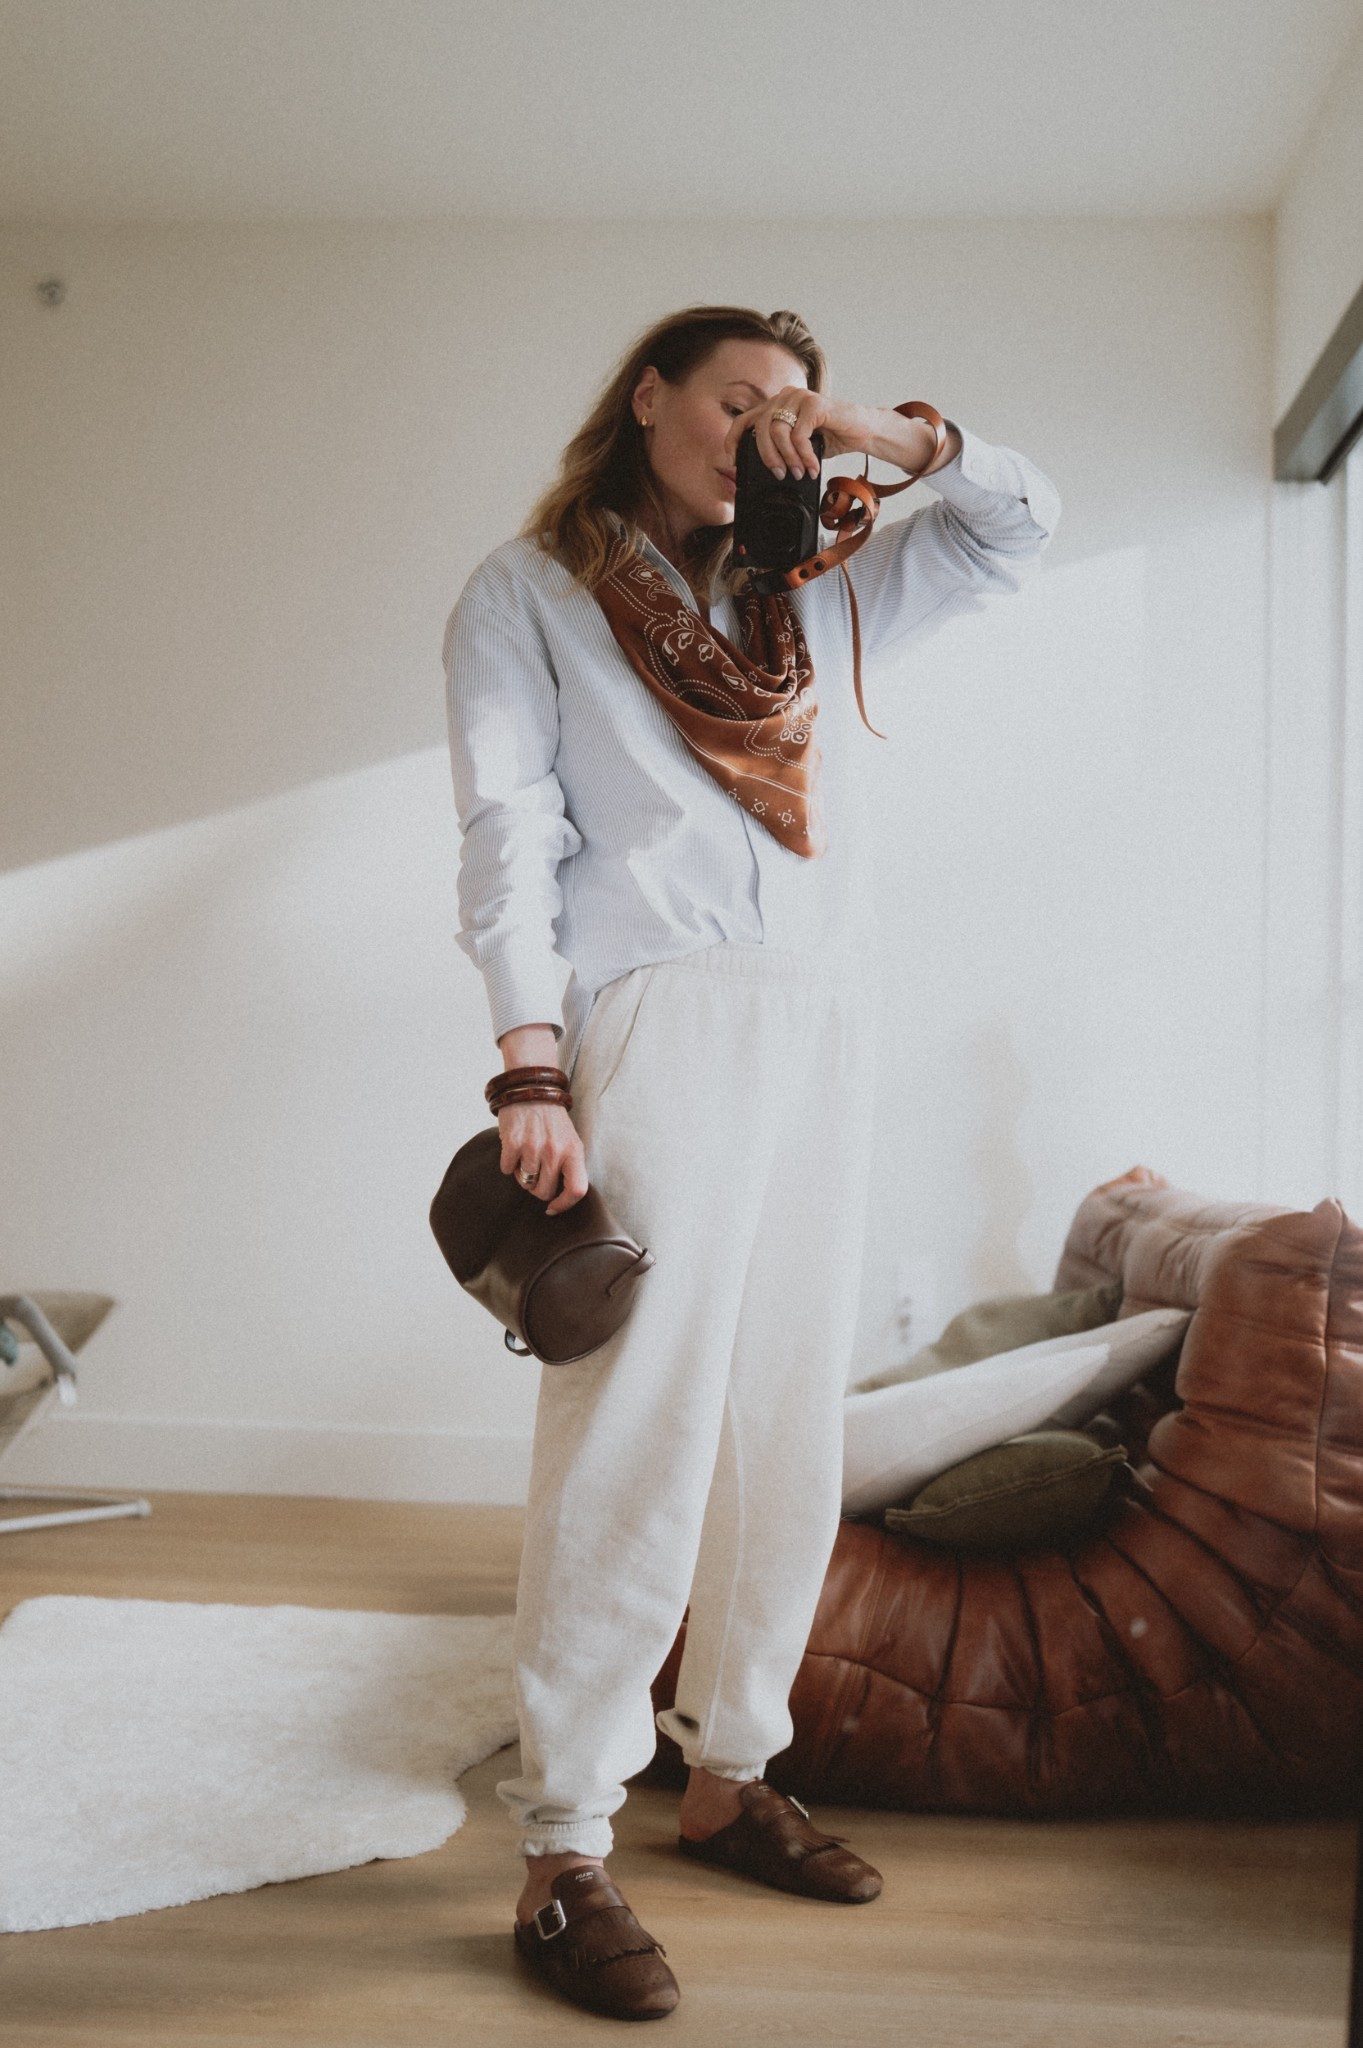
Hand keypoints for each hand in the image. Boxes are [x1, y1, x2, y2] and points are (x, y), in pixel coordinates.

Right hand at [498, 1100, 588, 1214]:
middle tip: (536, 1172)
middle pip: (544, 1192)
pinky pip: (507, 1170)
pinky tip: (514, 1148)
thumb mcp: (571, 1141)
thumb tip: (561, 1198)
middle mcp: (555, 1150)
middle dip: (537, 1187)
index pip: (577, 1190)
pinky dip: (508, 1163)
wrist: (532, 1090)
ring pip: (524, 1183)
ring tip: (526, 1156)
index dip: (564, 1205)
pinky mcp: (513, 1142)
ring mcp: (533, 1147)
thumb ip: (569, 1167)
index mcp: (574, 1151)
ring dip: (522, 1174)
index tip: (552, 1208)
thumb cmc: (552, 1122)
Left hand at [722, 387, 877, 478]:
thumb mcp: (799, 445)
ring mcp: (799, 397)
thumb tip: (763, 467)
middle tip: (779, 474)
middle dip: (767, 457)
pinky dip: (804, 455)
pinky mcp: (814, 404)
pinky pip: (798, 435)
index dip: (734, 439)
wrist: (863, 431)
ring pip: (778, 432)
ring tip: (799, 472)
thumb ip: (781, 447)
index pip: (745, 419)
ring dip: (788, 458)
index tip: (732, 460)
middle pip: (760, 429)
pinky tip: (812, 465)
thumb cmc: (831, 437)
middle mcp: (785, 396)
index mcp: (777, 405)